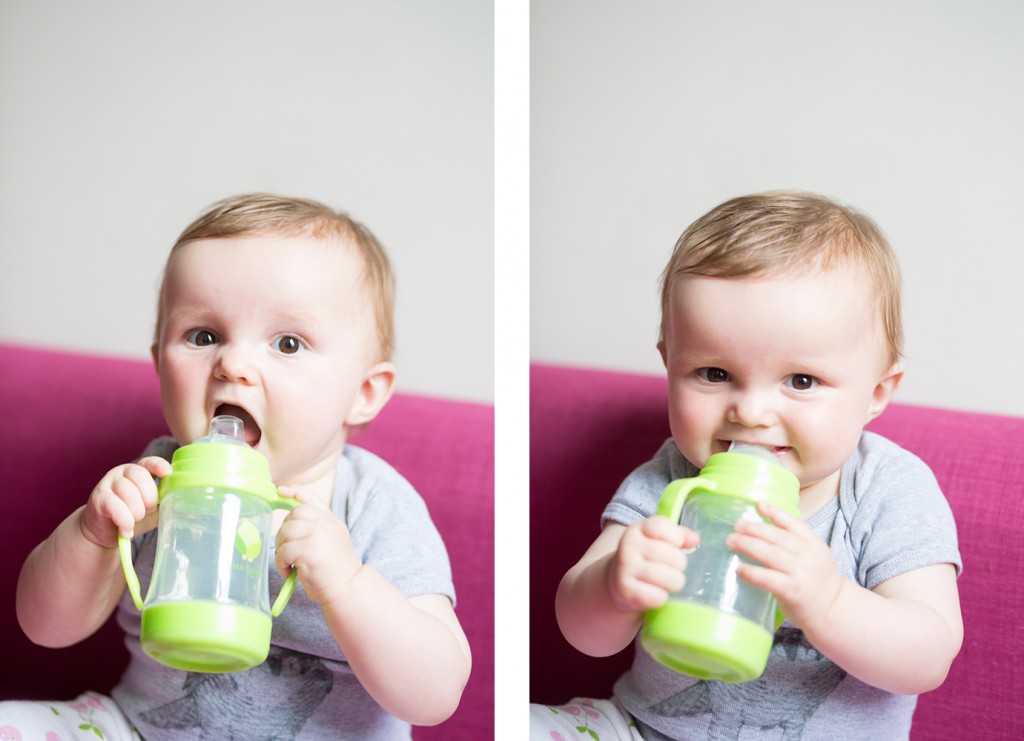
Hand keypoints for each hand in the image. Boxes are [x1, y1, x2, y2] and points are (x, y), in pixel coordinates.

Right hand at [80, 456, 171, 548]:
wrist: (105, 533)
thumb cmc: (132, 517)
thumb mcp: (152, 510)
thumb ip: (164, 502)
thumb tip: (183, 501)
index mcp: (138, 472)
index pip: (148, 462)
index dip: (158, 465)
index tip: (167, 473)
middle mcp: (121, 473)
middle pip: (140, 476)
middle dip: (149, 497)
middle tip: (148, 511)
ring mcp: (108, 483)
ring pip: (128, 492)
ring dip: (136, 512)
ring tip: (134, 521)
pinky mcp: (98, 498)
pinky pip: (115, 506)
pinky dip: (124, 520)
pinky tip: (126, 529)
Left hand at [274, 485, 362, 607]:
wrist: (348, 588)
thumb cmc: (335, 571)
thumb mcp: (331, 542)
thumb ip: (316, 529)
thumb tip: (290, 523)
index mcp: (332, 521)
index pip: (311, 499)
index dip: (294, 491)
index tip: (281, 490)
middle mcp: (326, 524)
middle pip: (294, 514)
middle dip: (284, 532)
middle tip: (289, 552)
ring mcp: (318, 535)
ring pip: (286, 531)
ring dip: (281, 548)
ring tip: (289, 563)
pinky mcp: (309, 550)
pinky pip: (283, 551)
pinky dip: (281, 563)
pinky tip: (289, 571)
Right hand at [607, 515, 698, 613]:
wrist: (616, 580)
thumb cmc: (645, 558)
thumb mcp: (657, 540)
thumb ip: (679, 535)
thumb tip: (695, 539)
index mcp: (638, 529)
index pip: (662, 527)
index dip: (677, 538)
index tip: (675, 545)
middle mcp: (628, 545)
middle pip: (673, 556)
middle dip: (679, 566)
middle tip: (672, 569)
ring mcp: (625, 567)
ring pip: (669, 578)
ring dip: (673, 584)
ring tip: (667, 583)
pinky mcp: (625, 590)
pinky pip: (658, 596)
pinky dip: (661, 598)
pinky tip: (655, 593)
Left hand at [727, 500, 842, 631]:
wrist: (833, 610)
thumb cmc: (818, 582)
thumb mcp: (815, 556)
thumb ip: (797, 543)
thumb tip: (766, 529)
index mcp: (814, 544)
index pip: (794, 523)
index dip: (776, 512)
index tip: (759, 504)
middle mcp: (808, 555)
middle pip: (778, 537)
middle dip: (754, 528)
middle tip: (736, 525)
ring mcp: (801, 573)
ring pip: (771, 554)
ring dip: (748, 545)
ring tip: (731, 541)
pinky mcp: (793, 591)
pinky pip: (768, 578)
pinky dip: (752, 572)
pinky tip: (739, 568)